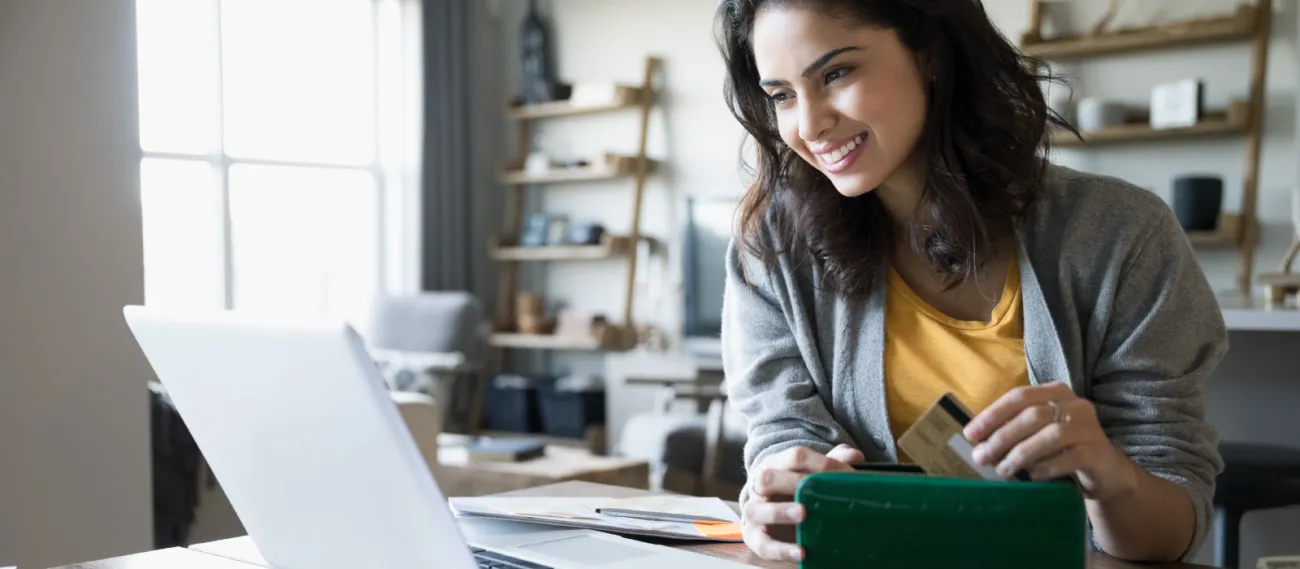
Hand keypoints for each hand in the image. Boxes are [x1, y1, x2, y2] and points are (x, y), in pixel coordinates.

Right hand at [742, 444, 863, 561]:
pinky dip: (781, 549)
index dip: (819, 463)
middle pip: (767, 478)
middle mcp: (759, 488)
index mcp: (775, 466)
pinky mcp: (754, 539)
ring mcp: (754, 513)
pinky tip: (801, 552)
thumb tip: (855, 456)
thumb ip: (833, 462)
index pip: (794, 457)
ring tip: (802, 514)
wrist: (769, 520)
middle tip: (815, 492)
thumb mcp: (812, 475)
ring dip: (780, 512)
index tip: (842, 473)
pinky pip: (763, 545)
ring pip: (757, 510)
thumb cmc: (795, 493)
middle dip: (791, 483)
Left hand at [962, 383, 1138, 501]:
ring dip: (1021, 454)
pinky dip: (1045, 468)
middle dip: (1002, 437)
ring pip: (1050, 436)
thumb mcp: (1037, 433)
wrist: (1104, 470)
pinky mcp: (1097, 451)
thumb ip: (1013, 430)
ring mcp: (1089, 427)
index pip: (1019, 396)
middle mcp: (1075, 404)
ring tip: (1003, 469)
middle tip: (981, 457)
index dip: (992, 414)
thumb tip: (977, 444)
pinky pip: (1068, 459)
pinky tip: (1031, 477)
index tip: (970, 434)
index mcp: (1055, 392)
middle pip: (1033, 415)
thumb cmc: (1062, 449)